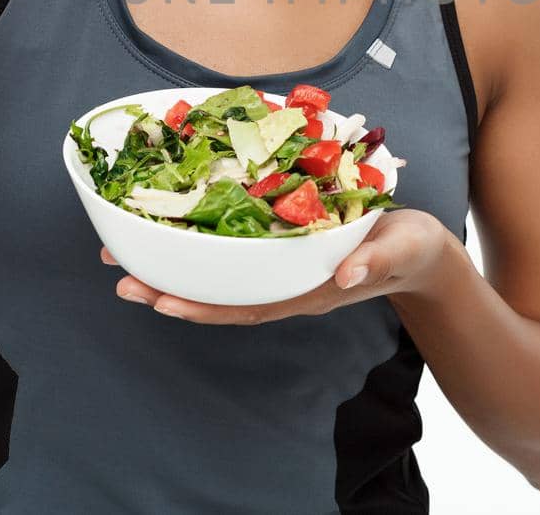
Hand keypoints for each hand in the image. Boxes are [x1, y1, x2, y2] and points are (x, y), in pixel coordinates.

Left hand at [107, 208, 455, 324]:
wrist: (419, 246)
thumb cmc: (410, 247)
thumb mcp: (400, 248)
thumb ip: (375, 261)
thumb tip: (343, 276)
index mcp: (308, 291)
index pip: (247, 307)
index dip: (203, 307)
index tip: (161, 302)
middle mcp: (286, 285)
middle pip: (219, 297)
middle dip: (168, 291)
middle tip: (119, 277)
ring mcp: (281, 270)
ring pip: (218, 278)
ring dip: (172, 271)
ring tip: (125, 258)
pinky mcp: (281, 248)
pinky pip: (232, 254)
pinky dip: (198, 246)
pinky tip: (170, 232)